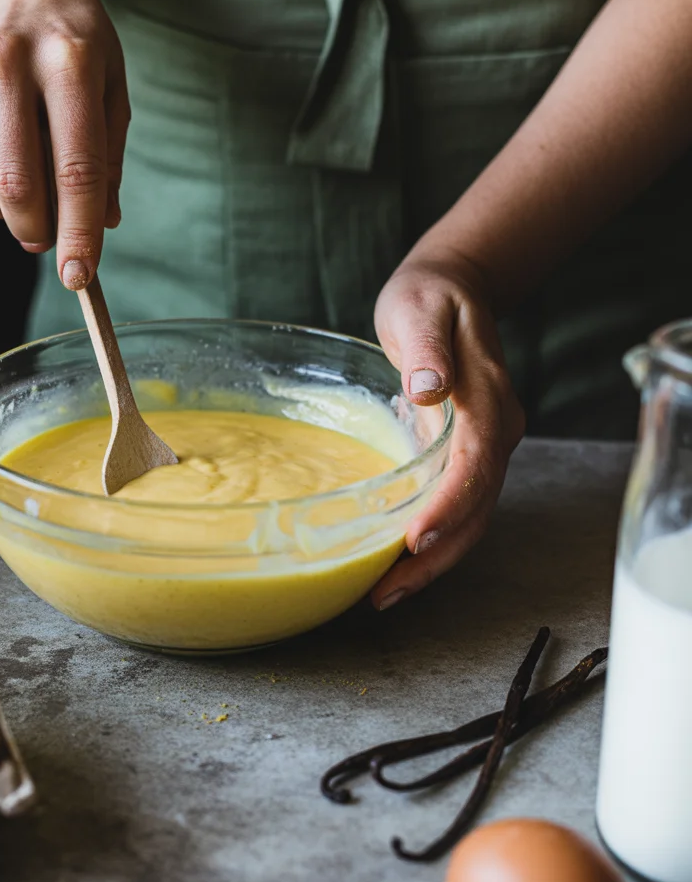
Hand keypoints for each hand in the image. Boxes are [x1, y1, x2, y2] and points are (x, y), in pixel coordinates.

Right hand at [0, 0, 128, 289]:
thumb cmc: (77, 51)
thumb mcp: (112, 93)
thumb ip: (107, 161)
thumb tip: (100, 227)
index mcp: (69, 61)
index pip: (76, 169)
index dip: (78, 232)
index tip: (79, 276)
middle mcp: (8, 58)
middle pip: (18, 184)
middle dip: (37, 232)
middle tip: (48, 242)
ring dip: (6, 212)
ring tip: (28, 193)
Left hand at [372, 255, 524, 608]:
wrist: (456, 287)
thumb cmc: (430, 297)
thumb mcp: (421, 308)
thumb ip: (427, 349)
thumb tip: (430, 389)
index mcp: (488, 400)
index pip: (474, 466)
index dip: (446, 508)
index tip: (412, 540)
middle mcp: (497, 432)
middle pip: (476, 509)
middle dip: (435, 557)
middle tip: (384, 594)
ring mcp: (486, 447)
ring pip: (471, 518)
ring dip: (433, 561)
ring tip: (384, 594)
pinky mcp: (467, 454)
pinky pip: (458, 507)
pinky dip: (433, 540)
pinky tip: (397, 563)